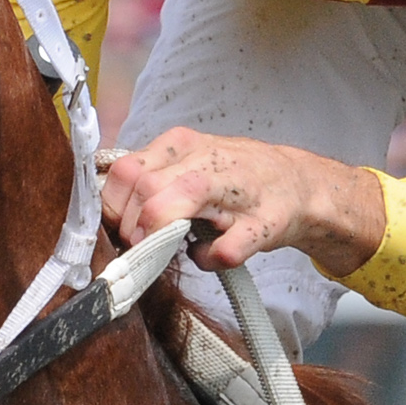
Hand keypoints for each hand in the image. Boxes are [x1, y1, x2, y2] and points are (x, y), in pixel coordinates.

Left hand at [98, 128, 385, 275]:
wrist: (300, 186)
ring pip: (180, 201)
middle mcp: (207, 160)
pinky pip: (225, 249)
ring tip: (166, 250)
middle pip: (145, 187)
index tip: (116, 231)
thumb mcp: (188, 165)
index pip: (126, 170)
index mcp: (182, 145)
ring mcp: (238, 190)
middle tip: (139, 248)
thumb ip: (149, 181)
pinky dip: (211, 259)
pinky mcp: (264, 223)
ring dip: (160, 236)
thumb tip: (104, 213)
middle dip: (132, 228)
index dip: (113, 208)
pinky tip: (212, 254)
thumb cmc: (235, 181)